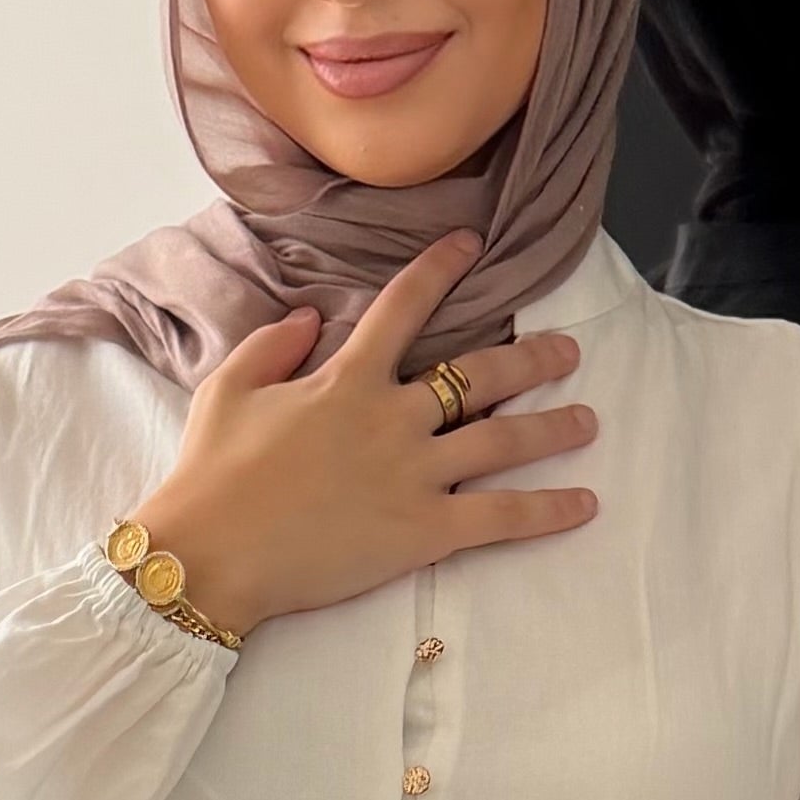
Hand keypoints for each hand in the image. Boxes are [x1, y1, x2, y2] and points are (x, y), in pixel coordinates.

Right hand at [148, 234, 595, 641]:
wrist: (210, 554)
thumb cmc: (211, 474)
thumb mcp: (227, 390)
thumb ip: (272, 345)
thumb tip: (311, 316)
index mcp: (347, 378)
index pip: (404, 307)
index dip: (441, 269)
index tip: (473, 246)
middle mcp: (393, 418)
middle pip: (481, 376)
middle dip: (531, 359)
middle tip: (567, 352)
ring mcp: (415, 475)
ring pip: (503, 441)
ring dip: (554, 428)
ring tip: (588, 420)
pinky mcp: (424, 532)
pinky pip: (501, 518)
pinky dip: (547, 512)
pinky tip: (585, 504)